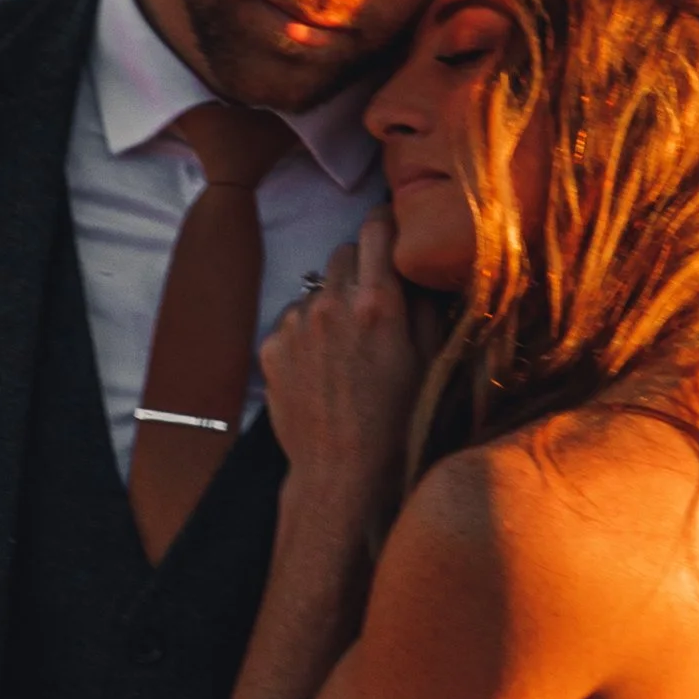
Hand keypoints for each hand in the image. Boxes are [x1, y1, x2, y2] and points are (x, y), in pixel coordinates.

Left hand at [259, 213, 422, 509]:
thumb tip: (421, 266)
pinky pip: (292, 319)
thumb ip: (425, 304)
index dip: (388, 224)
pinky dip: (306, 333)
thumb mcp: (429, 362)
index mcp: (377, 304)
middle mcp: (331, 305)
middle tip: (374, 302)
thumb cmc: (397, 423)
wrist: (339, 474)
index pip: (377, 229)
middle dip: (361, 267)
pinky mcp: (270, 346)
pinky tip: (321, 367)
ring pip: (317, 288)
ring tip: (346, 347)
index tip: (393, 230)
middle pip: (345, 252)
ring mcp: (295, 324)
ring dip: (332, 303)